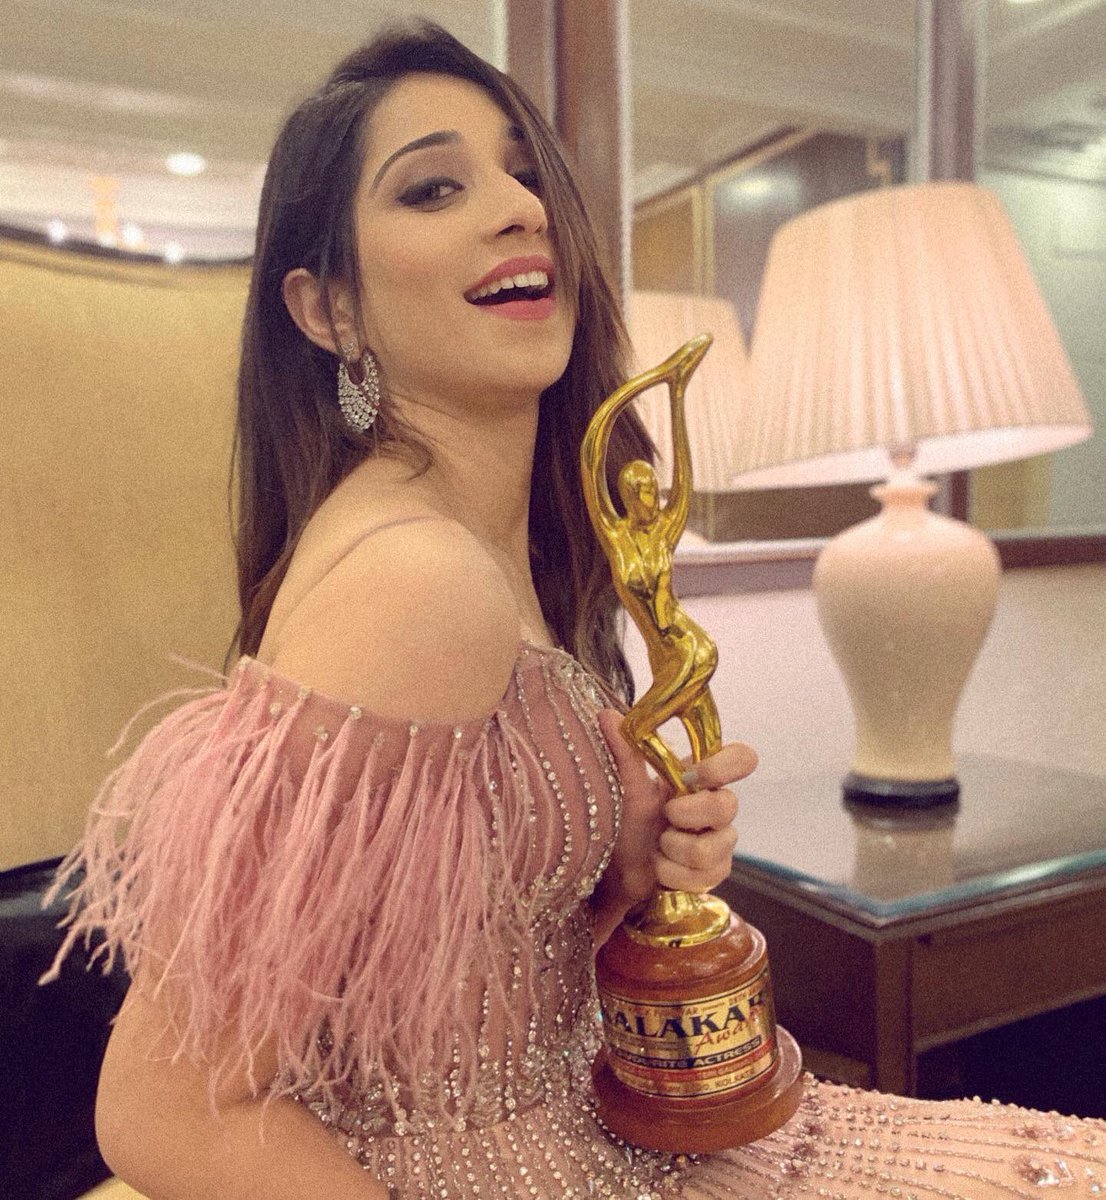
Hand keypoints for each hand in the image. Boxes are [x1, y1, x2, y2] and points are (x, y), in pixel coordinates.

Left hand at [596, 709, 756, 902]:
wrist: (617, 869)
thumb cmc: (627, 820)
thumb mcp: (624, 787)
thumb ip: (624, 754)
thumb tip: (608, 715)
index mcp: (701, 776)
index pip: (741, 759)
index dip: (727, 765)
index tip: (694, 774)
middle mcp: (717, 805)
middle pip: (728, 805)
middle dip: (688, 813)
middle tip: (665, 815)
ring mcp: (720, 840)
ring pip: (714, 847)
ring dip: (674, 848)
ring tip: (657, 845)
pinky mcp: (715, 871)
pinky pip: (704, 876)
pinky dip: (672, 872)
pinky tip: (660, 866)